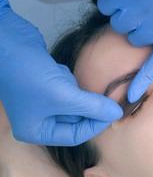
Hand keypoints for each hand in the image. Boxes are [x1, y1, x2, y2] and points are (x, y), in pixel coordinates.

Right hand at [0, 0, 122, 145]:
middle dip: (85, 105)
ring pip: (75, 101)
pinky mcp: (48, 84)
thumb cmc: (27, 73)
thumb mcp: (62, 95)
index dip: (96, 125)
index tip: (114, 113)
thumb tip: (117, 114)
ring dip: (74, 89)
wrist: (7, 40)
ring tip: (59, 78)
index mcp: (36, 131)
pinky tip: (55, 70)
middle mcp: (39, 119)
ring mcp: (43, 101)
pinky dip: (68, 78)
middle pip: (77, 119)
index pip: (75, 136)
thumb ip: (92, 107)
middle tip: (99, 94)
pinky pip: (69, 87)